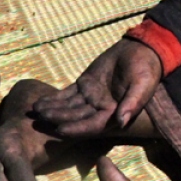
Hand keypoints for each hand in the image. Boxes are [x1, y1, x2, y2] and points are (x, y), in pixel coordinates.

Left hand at [31, 38, 160, 135]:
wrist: (141, 50)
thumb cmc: (146, 68)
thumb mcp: (143, 84)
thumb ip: (132, 102)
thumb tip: (121, 121)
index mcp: (114, 113)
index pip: (92, 125)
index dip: (76, 128)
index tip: (59, 129)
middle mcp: (100, 110)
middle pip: (75, 118)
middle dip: (57, 119)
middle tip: (39, 120)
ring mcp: (90, 99)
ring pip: (68, 107)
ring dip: (52, 110)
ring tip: (35, 110)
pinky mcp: (84, 87)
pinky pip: (66, 95)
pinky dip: (53, 99)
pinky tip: (39, 102)